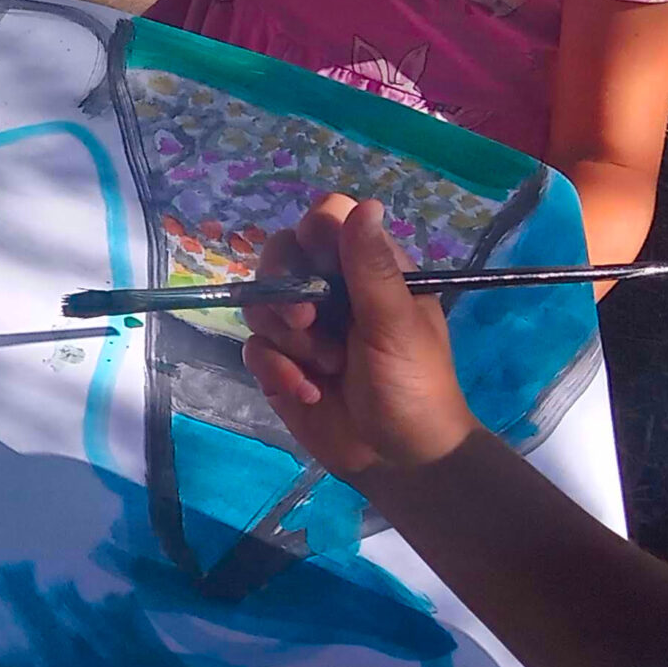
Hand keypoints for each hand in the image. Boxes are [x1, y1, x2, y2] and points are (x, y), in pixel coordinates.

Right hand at [241, 195, 480, 478]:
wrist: (399, 461)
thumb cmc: (412, 386)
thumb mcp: (396, 325)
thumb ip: (373, 268)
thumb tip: (364, 205)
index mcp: (368, 270)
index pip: (326, 221)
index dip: (312, 236)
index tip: (317, 270)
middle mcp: (330, 290)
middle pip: (280, 256)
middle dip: (284, 293)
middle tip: (307, 325)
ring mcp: (302, 328)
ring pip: (260, 304)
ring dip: (288, 341)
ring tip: (324, 369)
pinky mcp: (280, 363)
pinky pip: (254, 348)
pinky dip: (278, 372)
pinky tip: (308, 393)